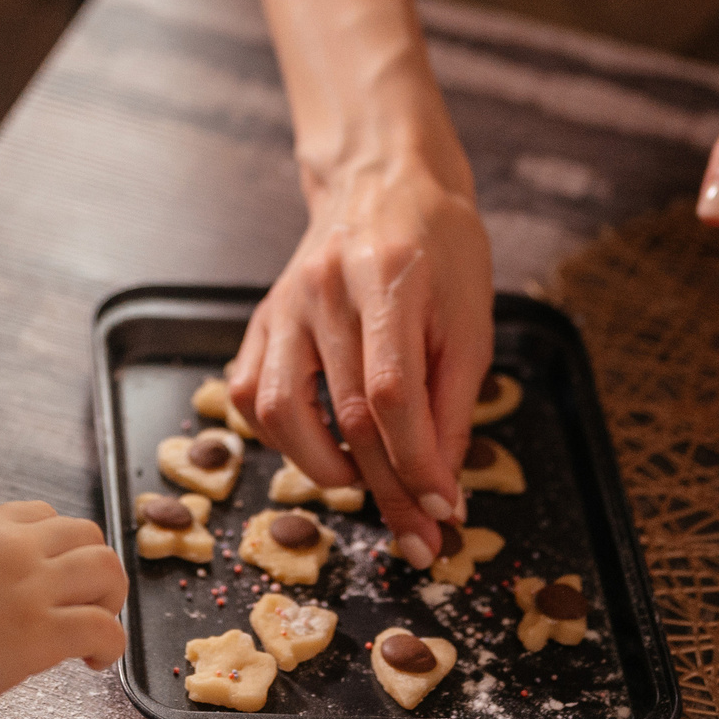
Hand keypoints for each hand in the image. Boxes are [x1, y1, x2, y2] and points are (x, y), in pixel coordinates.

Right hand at [0, 502, 127, 718]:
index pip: (44, 514)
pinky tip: (91, 663)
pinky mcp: (40, 635)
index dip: (60, 546)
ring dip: (112, 600)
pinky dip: (111, 646)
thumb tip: (1, 595)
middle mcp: (12, 548)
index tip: (56, 577)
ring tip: (95, 630)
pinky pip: (104, 628)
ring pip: (107, 570)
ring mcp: (29, 589)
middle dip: (96, 568)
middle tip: (88, 605)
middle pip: (88, 533)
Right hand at [228, 157, 491, 570]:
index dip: (418, 463)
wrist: (383, 180)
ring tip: (362, 486)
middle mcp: (324, 289)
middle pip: (347, 413)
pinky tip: (318, 447)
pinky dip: (278, 436)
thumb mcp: (471, 318)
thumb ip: (454, 403)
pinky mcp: (262, 316)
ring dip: (323, 468)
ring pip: (281, 410)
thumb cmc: (441, 248)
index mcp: (389, 279)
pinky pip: (247, 392)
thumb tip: (444, 491)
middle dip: (387, 490)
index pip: (393, 393)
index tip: (445, 512)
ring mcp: (283, 303)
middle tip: (418, 539)